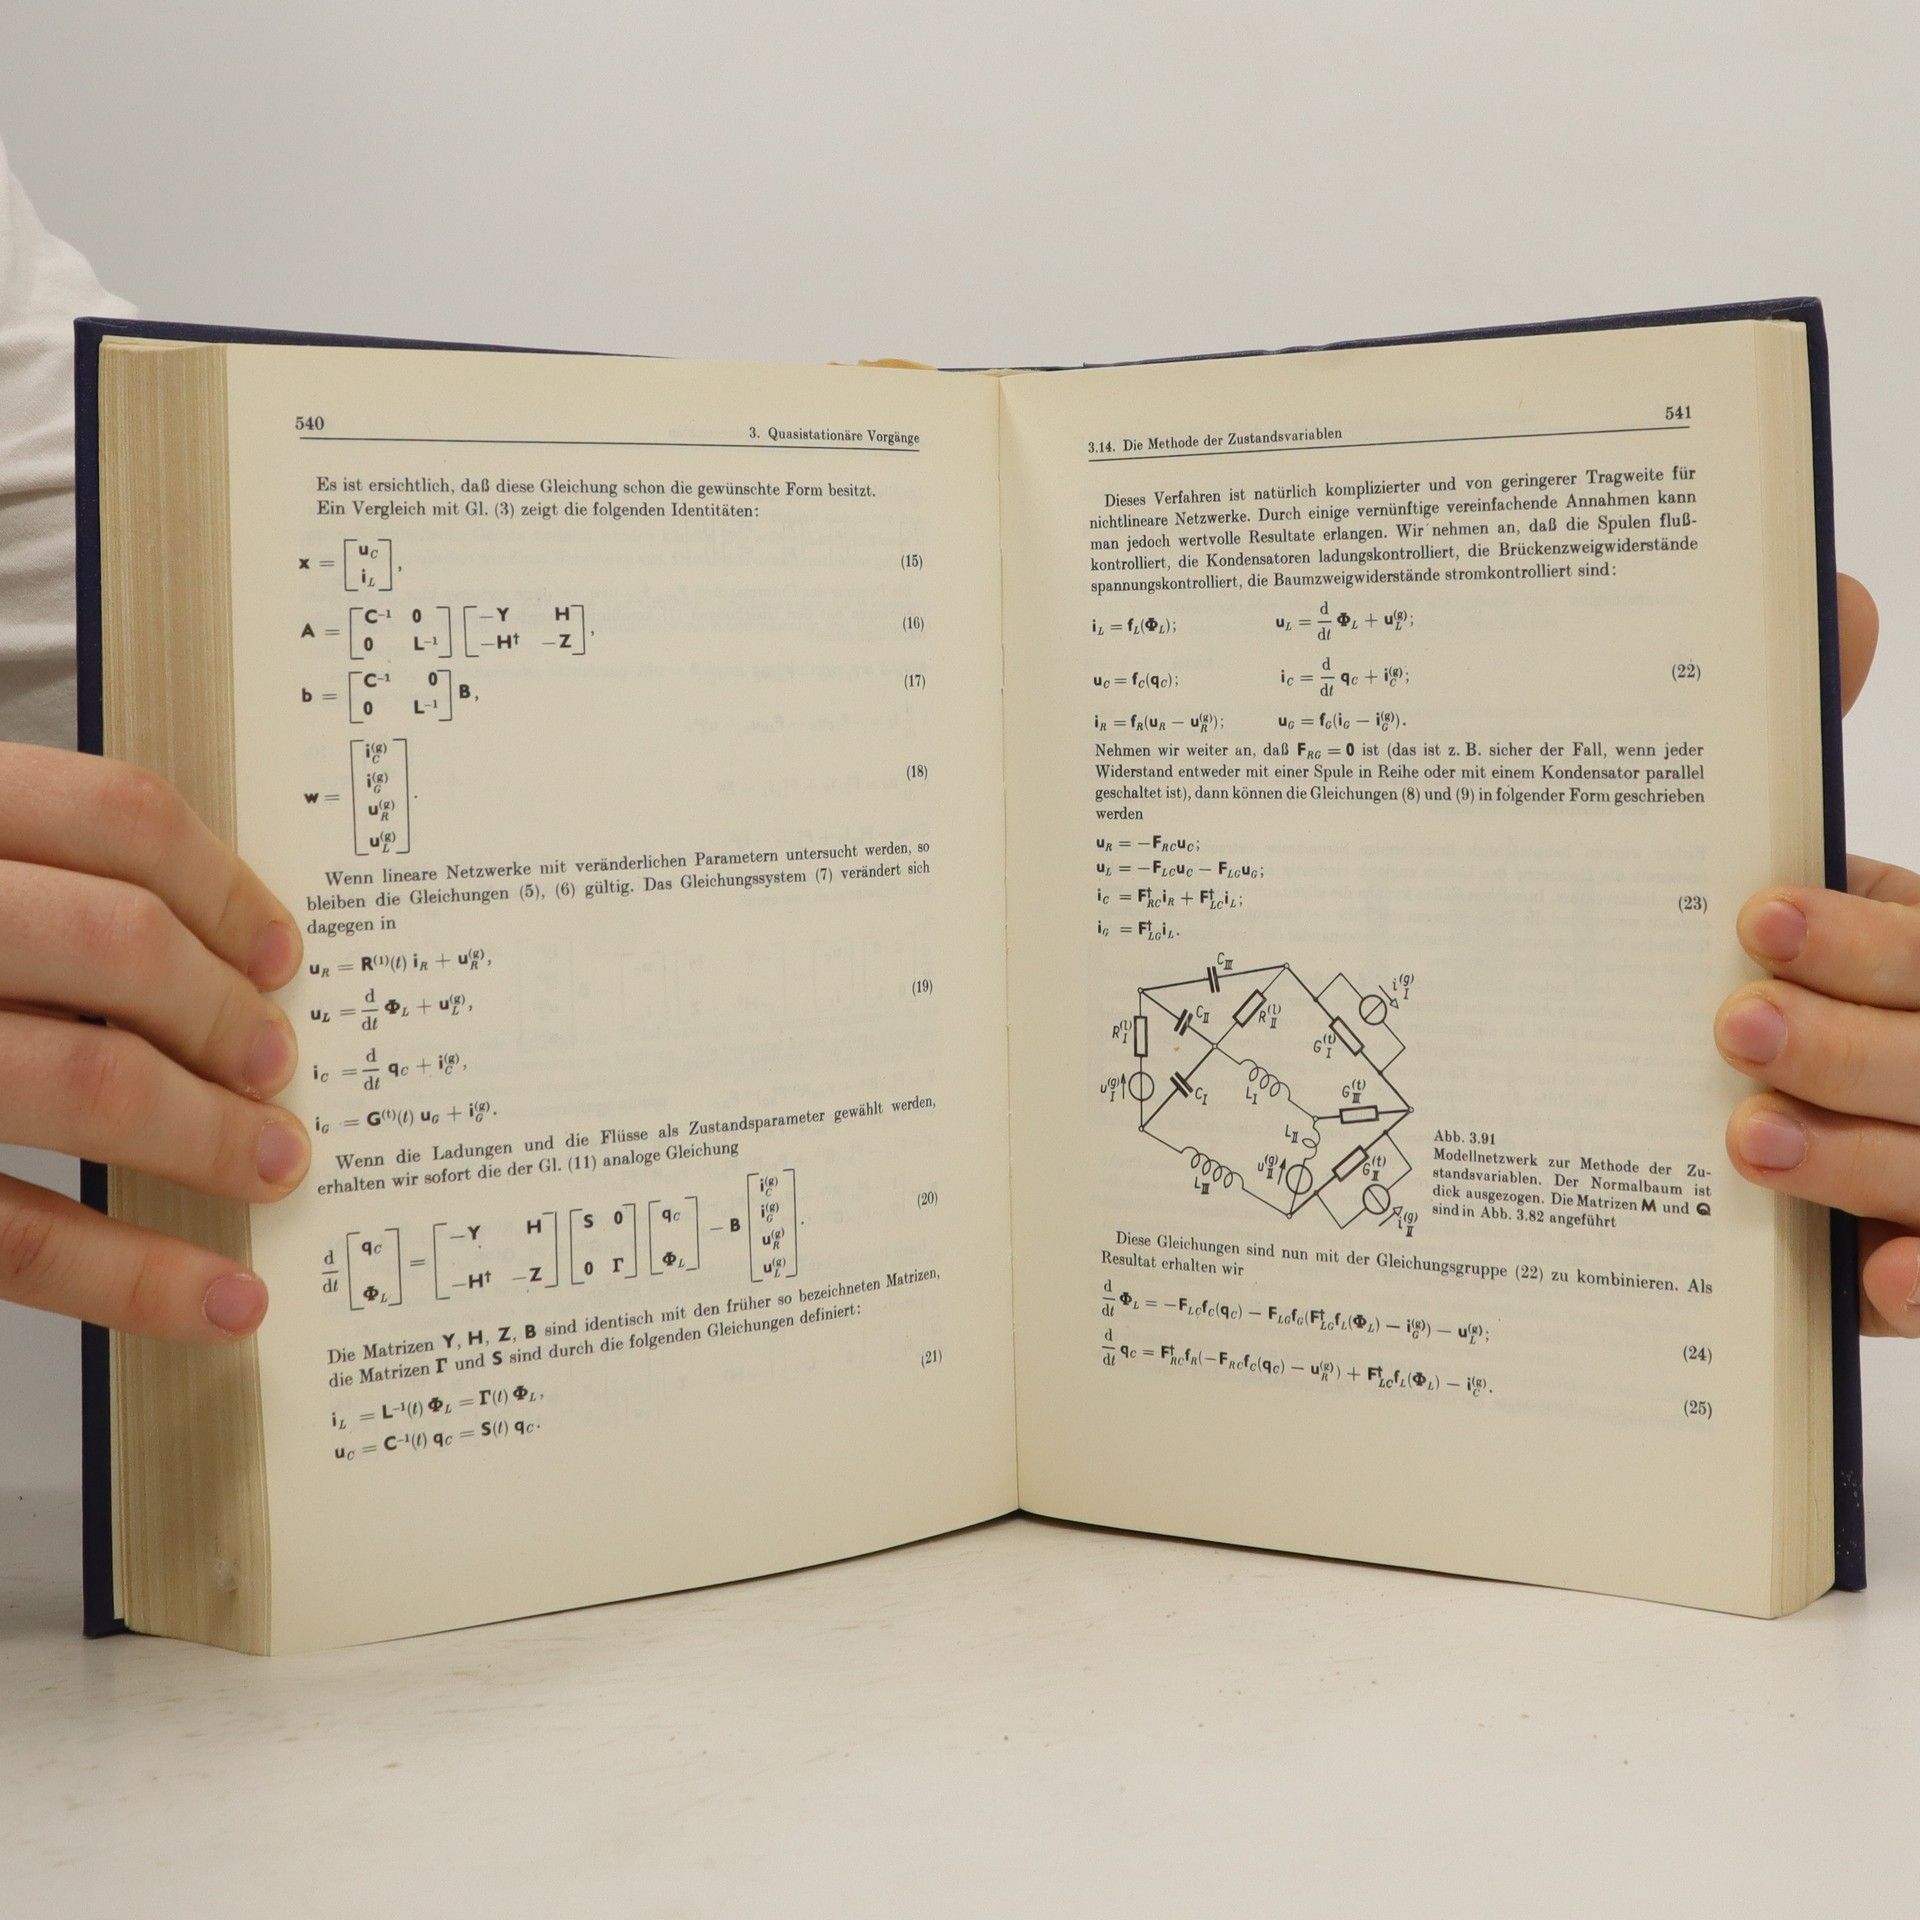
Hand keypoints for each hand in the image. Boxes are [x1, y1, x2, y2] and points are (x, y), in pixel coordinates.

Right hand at [0, 746, 305, 1341]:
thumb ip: (9, 875)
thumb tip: (189, 945)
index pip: (110, 815)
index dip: (222, 886)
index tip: (278, 950)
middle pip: (117, 945)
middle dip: (224, 1015)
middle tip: (274, 1063)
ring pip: (85, 1082)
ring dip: (208, 1136)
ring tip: (271, 1163)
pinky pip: (17, 1236)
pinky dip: (135, 1277)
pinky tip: (215, 1302)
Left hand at [1717, 575, 1919, 1333]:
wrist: (1878, 1112)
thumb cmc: (1846, 987)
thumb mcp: (1834, 899)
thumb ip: (1814, 774)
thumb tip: (1839, 594)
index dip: (1859, 935)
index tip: (1754, 919)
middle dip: (1846, 1037)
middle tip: (1732, 1024)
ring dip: (1861, 1155)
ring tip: (1748, 1140)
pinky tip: (1874, 1280)